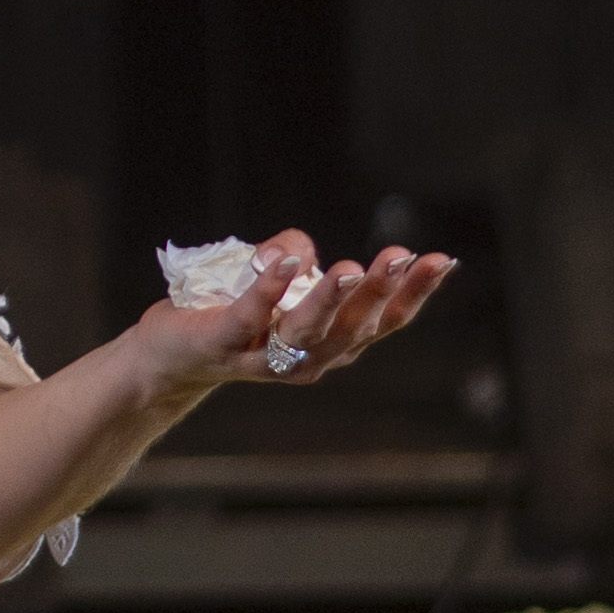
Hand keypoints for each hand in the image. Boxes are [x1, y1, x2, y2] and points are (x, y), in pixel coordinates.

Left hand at [149, 230, 451, 398]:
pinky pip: (248, 319)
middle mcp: (310, 358)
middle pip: (353, 328)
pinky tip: (280, 265)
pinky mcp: (224, 345)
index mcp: (333, 342)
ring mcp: (266, 359)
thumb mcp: (275, 274)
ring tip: (352, 268)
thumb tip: (295, 253)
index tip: (442, 260)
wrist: (170, 354)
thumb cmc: (235, 307)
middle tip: (401, 258)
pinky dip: (266, 291)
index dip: (414, 293)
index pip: (384, 320)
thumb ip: (294, 253)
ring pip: (307, 333)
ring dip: (331, 300)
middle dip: (379, 292)